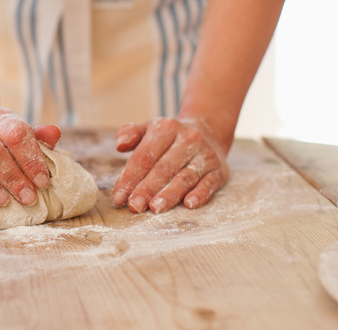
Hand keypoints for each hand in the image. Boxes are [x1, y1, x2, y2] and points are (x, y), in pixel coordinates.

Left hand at [111, 118, 229, 212]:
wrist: (207, 132)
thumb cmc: (169, 138)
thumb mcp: (149, 129)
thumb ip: (130, 134)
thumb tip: (119, 145)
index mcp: (166, 129)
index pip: (144, 156)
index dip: (130, 177)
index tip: (118, 197)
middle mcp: (188, 140)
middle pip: (163, 168)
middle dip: (147, 189)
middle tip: (134, 206)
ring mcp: (205, 155)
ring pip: (185, 177)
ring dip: (170, 194)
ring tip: (155, 208)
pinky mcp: (218, 170)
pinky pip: (209, 183)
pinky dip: (200, 194)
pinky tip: (189, 204)